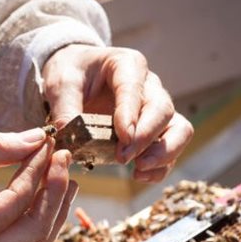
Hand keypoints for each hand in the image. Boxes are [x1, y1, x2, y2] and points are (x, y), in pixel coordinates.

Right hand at [0, 129, 77, 241]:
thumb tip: (37, 137)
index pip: (16, 202)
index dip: (37, 168)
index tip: (48, 141)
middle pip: (34, 232)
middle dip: (54, 193)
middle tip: (63, 159)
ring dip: (52, 215)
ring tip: (65, 181)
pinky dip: (35, 226)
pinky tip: (44, 200)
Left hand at [42, 45, 193, 182]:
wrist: (77, 76)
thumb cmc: (72, 74)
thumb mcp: (61, 84)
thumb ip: (65, 106)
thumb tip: (67, 133)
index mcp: (127, 65)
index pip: (134, 88)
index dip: (131, 113)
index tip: (123, 136)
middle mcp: (149, 85)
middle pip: (163, 110)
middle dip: (146, 137)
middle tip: (122, 157)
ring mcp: (155, 108)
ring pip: (179, 129)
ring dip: (164, 153)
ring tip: (139, 170)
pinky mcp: (154, 129)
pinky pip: (170, 147)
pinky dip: (161, 166)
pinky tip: (140, 175)